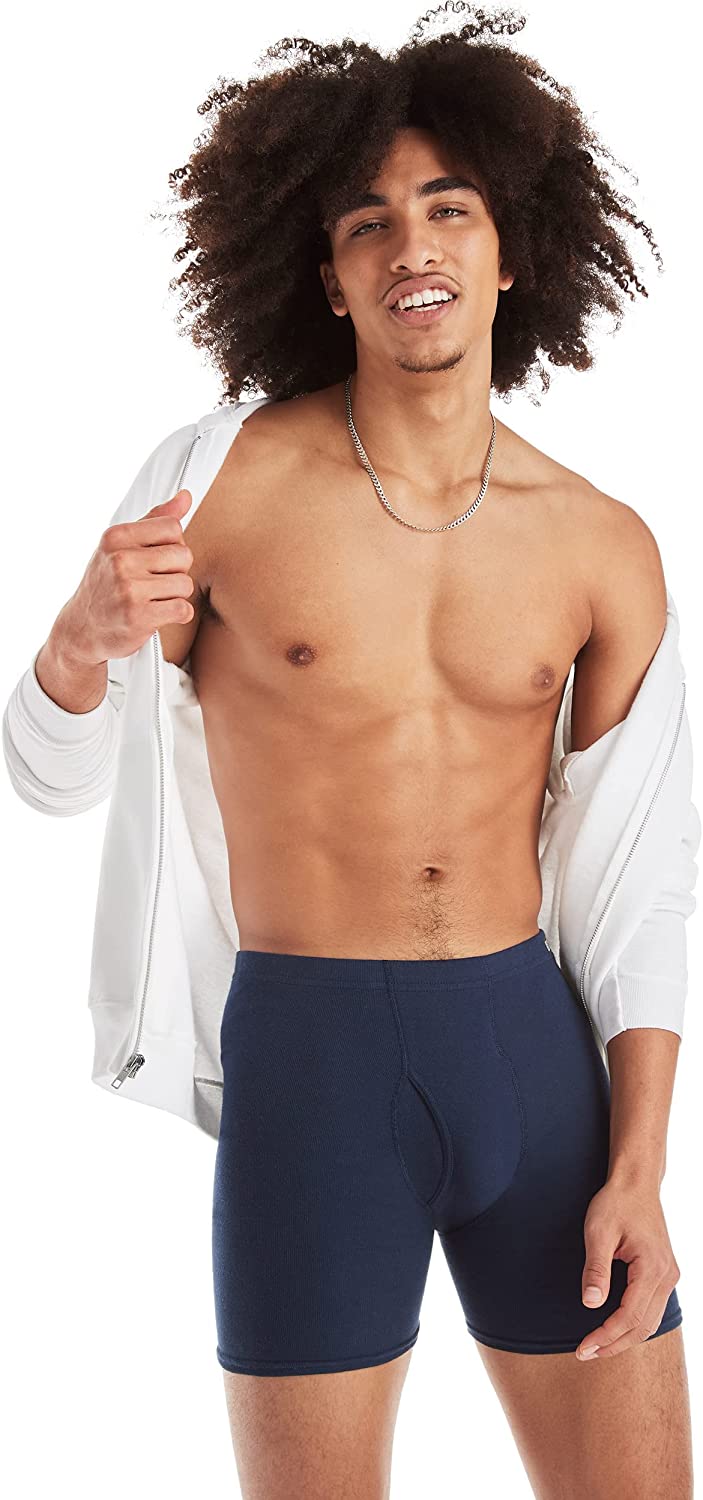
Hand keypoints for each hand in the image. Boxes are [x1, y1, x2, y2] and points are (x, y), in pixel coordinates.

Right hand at [59, 489, 195, 666]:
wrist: (81, 629)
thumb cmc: (105, 584)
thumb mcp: (120, 546)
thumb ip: (154, 520)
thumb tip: (186, 497)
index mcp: (116, 537)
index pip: (173, 527)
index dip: (173, 545)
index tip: (156, 559)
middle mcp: (120, 559)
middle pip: (184, 555)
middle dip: (176, 571)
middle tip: (155, 582)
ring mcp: (129, 588)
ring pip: (185, 584)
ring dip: (176, 595)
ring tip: (154, 599)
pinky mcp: (139, 616)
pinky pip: (183, 609)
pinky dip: (177, 614)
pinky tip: (158, 614)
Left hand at [575, 1176, 679, 1360]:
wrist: (636, 1183)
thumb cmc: (615, 1203)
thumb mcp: (598, 1232)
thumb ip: (596, 1269)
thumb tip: (590, 1304)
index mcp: (652, 1267)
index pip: (630, 1315)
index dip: (606, 1336)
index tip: (583, 1348)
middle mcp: (666, 1276)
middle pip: (643, 1326)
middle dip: (614, 1344)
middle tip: (585, 1353)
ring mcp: (668, 1275)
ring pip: (650, 1321)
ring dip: (624, 1337)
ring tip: (597, 1347)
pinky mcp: (664, 1273)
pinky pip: (652, 1309)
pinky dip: (633, 1324)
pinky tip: (614, 1328)